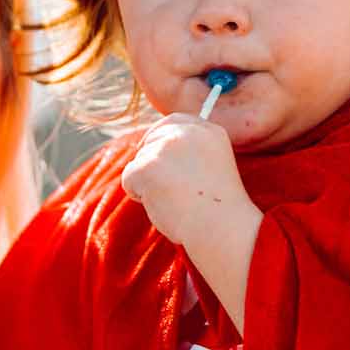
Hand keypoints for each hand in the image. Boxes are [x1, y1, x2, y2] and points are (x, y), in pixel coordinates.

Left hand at [120, 113, 251, 247]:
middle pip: (151, 140)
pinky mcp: (147, 165)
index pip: (174, 121)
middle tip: (172, 190)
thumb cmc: (217, 209)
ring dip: (148, 183)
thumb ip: (189, 153)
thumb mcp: (213, 167)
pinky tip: (163, 204)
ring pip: (139, 161)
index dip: (160, 137)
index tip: (158, 157)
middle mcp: (188, 132)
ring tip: (175, 200)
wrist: (220, 228)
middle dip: (151, 164)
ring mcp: (165, 147)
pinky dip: (138, 195)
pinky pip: (129, 179)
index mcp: (210, 131)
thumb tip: (153, 149)